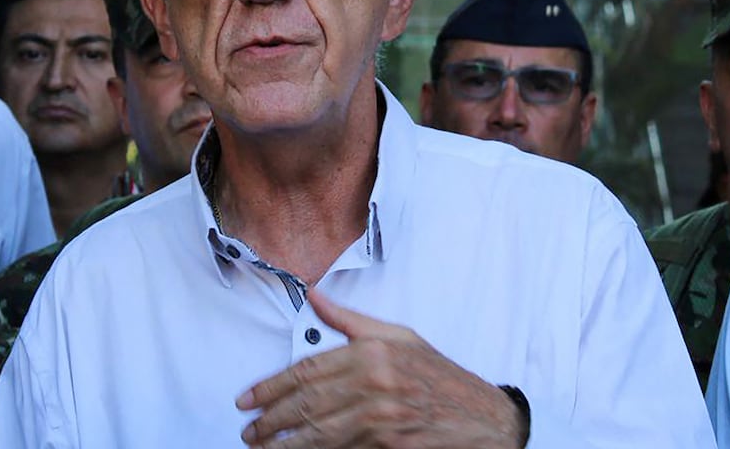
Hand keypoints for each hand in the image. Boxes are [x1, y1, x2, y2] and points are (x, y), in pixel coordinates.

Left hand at [236, 289, 528, 447]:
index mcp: (373, 352)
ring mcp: (383, 418)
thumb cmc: (439, 377)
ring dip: (283, 444)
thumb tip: (313, 295)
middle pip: (307, 404)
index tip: (247, 398)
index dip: (271, 387)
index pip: (307, 370)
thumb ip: (350, 321)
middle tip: (249, 428)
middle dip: (270, 419)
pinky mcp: (389, 445)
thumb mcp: (400, 338)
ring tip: (260, 446)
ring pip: (318, 434)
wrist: (482, 418)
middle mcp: (376, 383)